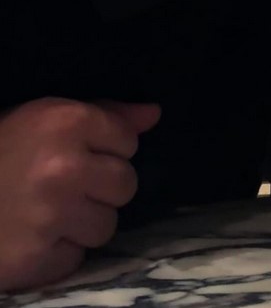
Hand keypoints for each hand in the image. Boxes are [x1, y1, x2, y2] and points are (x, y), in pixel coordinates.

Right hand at [0, 97, 160, 291]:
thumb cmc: (1, 150)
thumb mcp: (47, 119)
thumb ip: (104, 114)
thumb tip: (154, 114)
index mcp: (67, 122)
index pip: (128, 141)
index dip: (107, 149)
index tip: (79, 153)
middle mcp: (64, 166)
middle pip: (126, 184)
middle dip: (101, 188)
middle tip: (66, 186)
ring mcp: (52, 215)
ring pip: (108, 225)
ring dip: (84, 223)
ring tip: (50, 211)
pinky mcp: (38, 257)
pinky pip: (77, 257)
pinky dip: (59, 252)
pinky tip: (36, 235)